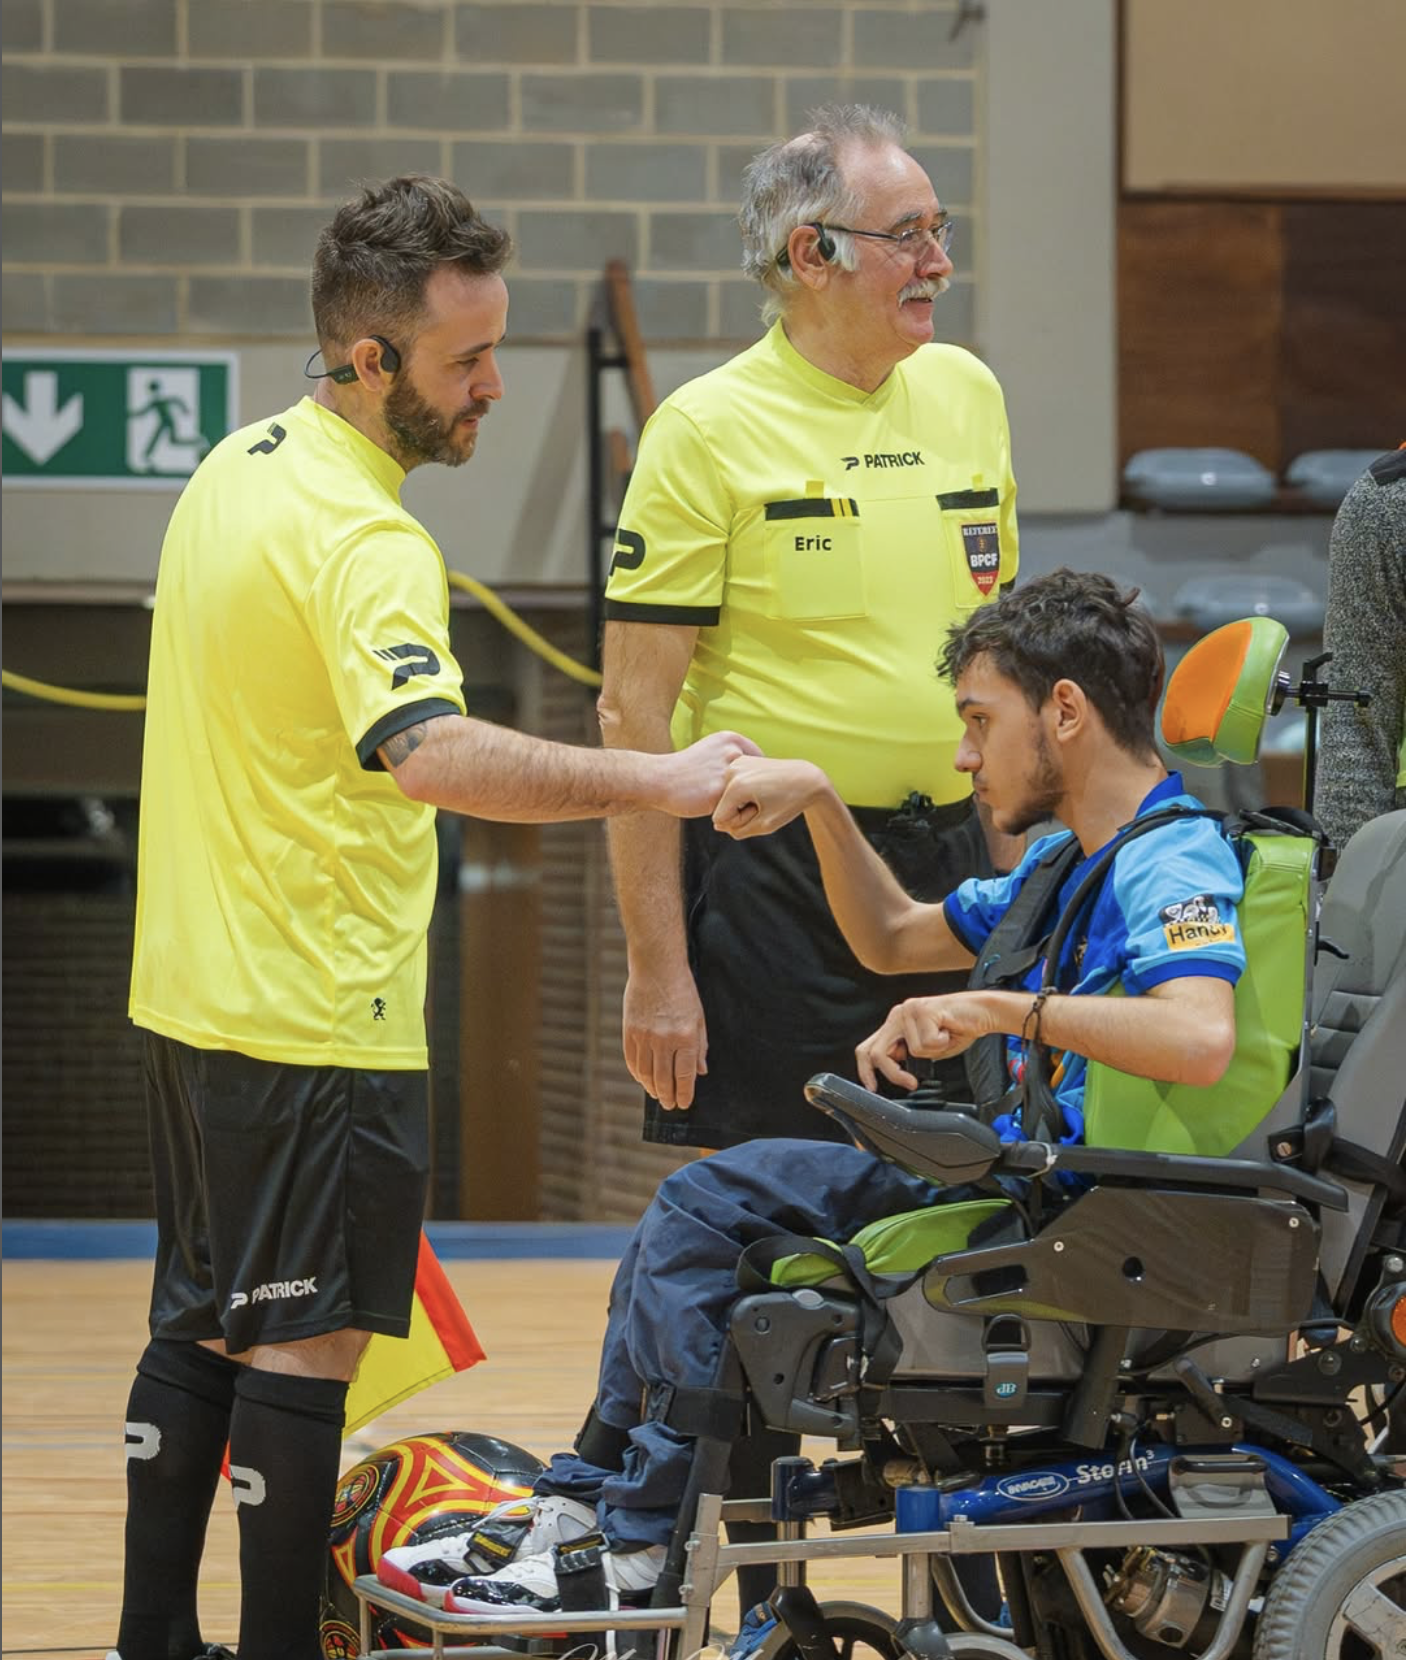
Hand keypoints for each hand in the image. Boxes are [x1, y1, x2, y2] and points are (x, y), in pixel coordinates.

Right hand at [622, 964, 706, 1109]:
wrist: (656, 968)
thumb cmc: (682, 991)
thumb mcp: (699, 1017)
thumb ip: (700, 1046)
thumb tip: (701, 1072)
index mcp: (686, 1037)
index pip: (685, 1075)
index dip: (685, 1093)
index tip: (684, 1104)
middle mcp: (664, 1040)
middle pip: (664, 1079)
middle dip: (668, 1096)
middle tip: (670, 1105)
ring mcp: (644, 1036)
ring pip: (646, 1073)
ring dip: (652, 1088)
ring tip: (658, 1094)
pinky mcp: (629, 1031)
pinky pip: (632, 1060)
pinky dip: (637, 1073)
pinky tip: (643, 1079)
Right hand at [657, 731, 762, 817]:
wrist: (658, 779)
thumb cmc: (684, 770)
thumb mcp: (710, 750)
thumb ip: (732, 756)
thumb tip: (756, 769)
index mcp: (731, 739)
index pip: (760, 760)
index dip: (756, 777)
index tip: (748, 787)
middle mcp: (732, 752)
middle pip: (760, 777)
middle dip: (754, 791)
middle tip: (743, 802)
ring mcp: (727, 772)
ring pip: (752, 794)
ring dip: (746, 804)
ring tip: (732, 809)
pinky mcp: (720, 792)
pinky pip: (739, 809)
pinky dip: (735, 815)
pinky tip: (722, 814)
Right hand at [712, 756, 829, 837]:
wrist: (807, 779)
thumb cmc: (789, 803)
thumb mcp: (765, 825)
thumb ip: (737, 830)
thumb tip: (718, 824)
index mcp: (737, 787)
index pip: (720, 819)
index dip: (740, 822)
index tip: (759, 812)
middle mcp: (733, 771)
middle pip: (723, 806)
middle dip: (741, 811)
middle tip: (764, 802)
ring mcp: (736, 763)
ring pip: (726, 796)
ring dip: (743, 801)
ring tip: (764, 794)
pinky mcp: (741, 760)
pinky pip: (733, 785)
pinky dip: (744, 790)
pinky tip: (762, 786)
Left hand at [855, 993, 995, 1090]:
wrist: (982, 1012)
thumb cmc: (958, 1028)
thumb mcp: (927, 1048)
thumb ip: (906, 1054)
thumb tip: (892, 1067)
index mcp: (896, 1022)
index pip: (869, 1047)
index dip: (866, 1070)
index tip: (872, 1087)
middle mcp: (899, 1014)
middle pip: (878, 1052)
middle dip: (894, 1073)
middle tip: (911, 1083)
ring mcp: (909, 1010)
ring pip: (911, 1049)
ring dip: (932, 1052)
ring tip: (943, 1039)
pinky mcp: (923, 1009)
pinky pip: (927, 1042)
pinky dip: (942, 1043)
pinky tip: (948, 1031)